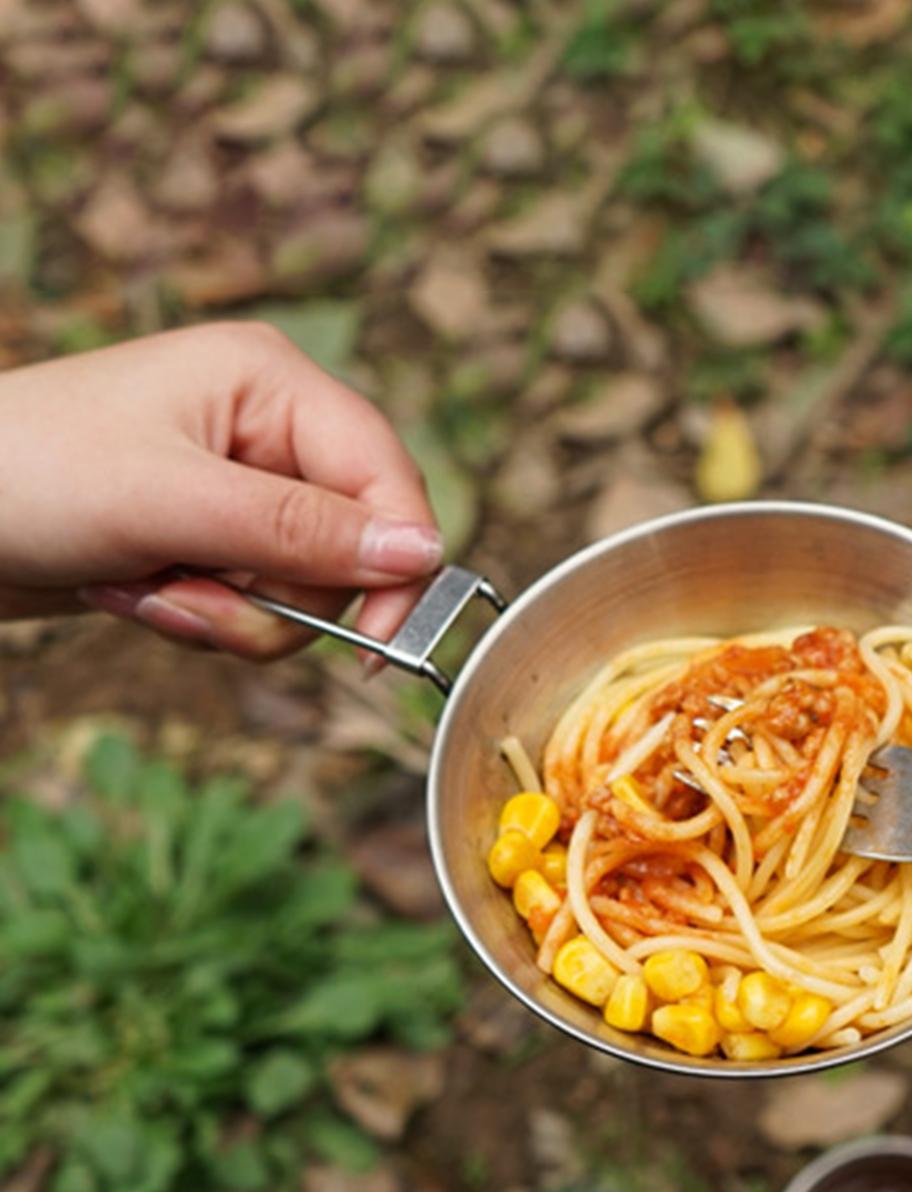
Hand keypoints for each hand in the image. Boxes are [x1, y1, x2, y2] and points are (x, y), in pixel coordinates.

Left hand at [0, 323, 440, 660]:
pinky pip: (260, 604)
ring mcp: (246, 487)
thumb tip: (423, 553)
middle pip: (352, 549)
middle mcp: (272, 429)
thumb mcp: (171, 502)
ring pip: (307, 590)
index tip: (374, 640)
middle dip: (273, 596)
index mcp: (274, 383)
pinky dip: (205, 617)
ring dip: (229, 615)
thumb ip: (301, 531)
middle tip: (189, 596)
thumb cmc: (28, 476)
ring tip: (146, 589)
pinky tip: (140, 591)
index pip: (388, 480)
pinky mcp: (218, 535)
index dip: (395, 564)